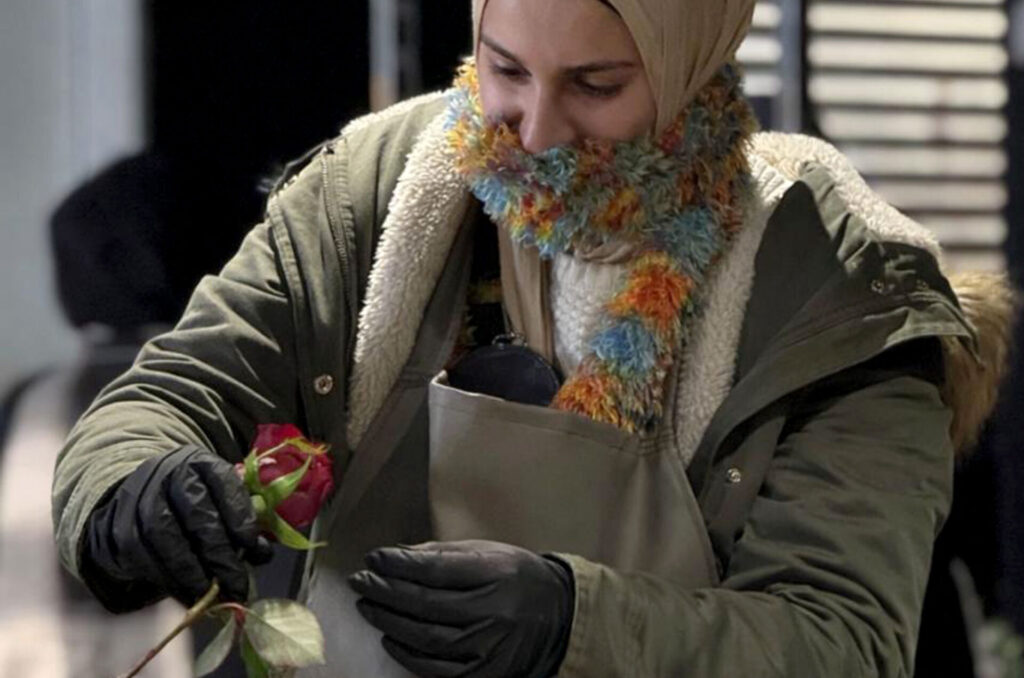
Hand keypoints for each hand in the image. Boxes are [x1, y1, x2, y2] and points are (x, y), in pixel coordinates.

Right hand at [80, 445, 273, 611]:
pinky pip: (146, 560)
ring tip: (215, 596)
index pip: (222, 482)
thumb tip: (263, 552)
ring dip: (194, 574)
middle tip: (239, 584)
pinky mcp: (122, 530)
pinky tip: (190, 596)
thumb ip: (243, 518)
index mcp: (199, 462)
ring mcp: (139, 501)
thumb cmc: (193, 506)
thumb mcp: (218, 499)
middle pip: (197, 515)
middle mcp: (166, 475)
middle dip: (221, 555)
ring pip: (168, 540)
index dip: (240, 516)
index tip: (254, 546)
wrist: (138, 504)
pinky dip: (172, 582)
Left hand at [350, 540, 573, 677]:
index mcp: (497, 573)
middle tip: (360, 581)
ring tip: (368, 606)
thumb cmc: (516, 578)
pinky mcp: (485, 675)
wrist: (559, 618)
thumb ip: (443, 554)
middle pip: (425, 604)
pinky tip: (391, 638)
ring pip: (425, 638)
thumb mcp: (489, 553)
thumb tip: (395, 556)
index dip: (398, 563)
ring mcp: (490, 648)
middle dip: (385, 591)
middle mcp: (495, 612)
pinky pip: (435, 669)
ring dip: (389, 622)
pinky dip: (407, 654)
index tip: (374, 557)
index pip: (436, 568)